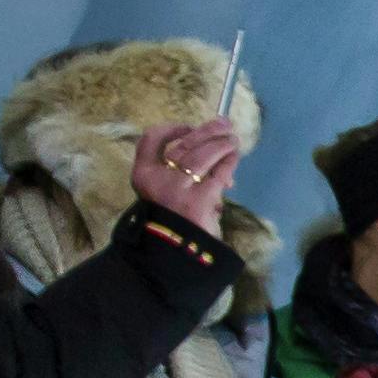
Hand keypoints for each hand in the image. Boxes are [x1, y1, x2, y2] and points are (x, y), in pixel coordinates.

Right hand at [132, 116, 239, 233]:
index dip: (171, 129)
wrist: (175, 252)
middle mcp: (158, 179)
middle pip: (183, 145)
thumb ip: (179, 173)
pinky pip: (217, 174)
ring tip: (233, 141)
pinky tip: (233, 157)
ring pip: (202, 156)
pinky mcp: (199, 200)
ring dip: (221, 144)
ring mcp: (178, 189)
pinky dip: (228, 163)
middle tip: (224, 125)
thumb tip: (212, 152)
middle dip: (207, 131)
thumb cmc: (173, 220)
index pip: (150, 140)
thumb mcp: (165, 193)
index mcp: (143, 176)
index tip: (188, 127)